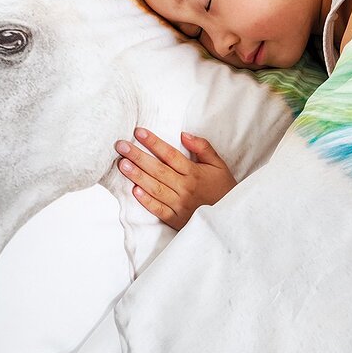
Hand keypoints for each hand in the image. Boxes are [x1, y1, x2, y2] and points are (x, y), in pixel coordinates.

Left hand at [114, 128, 236, 229]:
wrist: (230, 218)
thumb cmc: (223, 188)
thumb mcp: (219, 165)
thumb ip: (203, 148)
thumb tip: (184, 134)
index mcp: (194, 173)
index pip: (170, 154)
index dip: (154, 142)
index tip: (138, 132)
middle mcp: (185, 188)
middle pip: (158, 170)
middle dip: (138, 156)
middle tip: (120, 146)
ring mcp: (180, 205)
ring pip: (155, 189)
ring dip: (138, 176)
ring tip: (122, 165)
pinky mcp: (176, 220)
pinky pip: (159, 210)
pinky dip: (147, 201)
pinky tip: (135, 191)